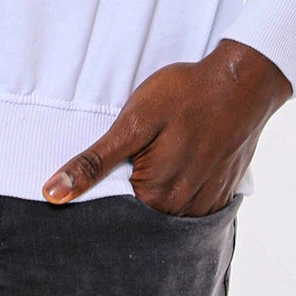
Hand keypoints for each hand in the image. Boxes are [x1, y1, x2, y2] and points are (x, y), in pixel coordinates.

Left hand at [41, 40, 291, 213]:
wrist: (242, 82)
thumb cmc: (185, 95)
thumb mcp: (133, 121)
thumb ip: (94, 162)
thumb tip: (53, 193)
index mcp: (155, 196)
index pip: (113, 212)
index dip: (104, 189)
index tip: (108, 165)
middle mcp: (182, 210)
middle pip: (142, 213)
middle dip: (131, 190)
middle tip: (141, 150)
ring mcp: (206, 204)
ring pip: (167, 210)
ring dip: (159, 189)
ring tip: (163, 151)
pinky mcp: (222, 194)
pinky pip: (192, 204)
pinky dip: (182, 187)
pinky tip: (182, 158)